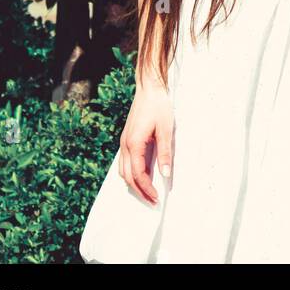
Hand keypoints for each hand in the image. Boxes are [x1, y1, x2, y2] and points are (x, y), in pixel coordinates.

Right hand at [118, 81, 174, 204]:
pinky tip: (142, 175)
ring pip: (123, 171)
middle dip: (140, 191)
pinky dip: (131, 173)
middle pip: (128, 177)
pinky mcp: (126, 138)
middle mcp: (125, 145)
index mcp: (134, 144)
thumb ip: (165, 153)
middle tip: (153, 201)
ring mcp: (124, 142)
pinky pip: (124, 162)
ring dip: (134, 184)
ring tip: (147, 192)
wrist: (149, 88)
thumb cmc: (158, 106)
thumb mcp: (165, 130)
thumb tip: (166, 175)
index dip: (147, 188)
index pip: (138, 175)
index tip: (157, 197)